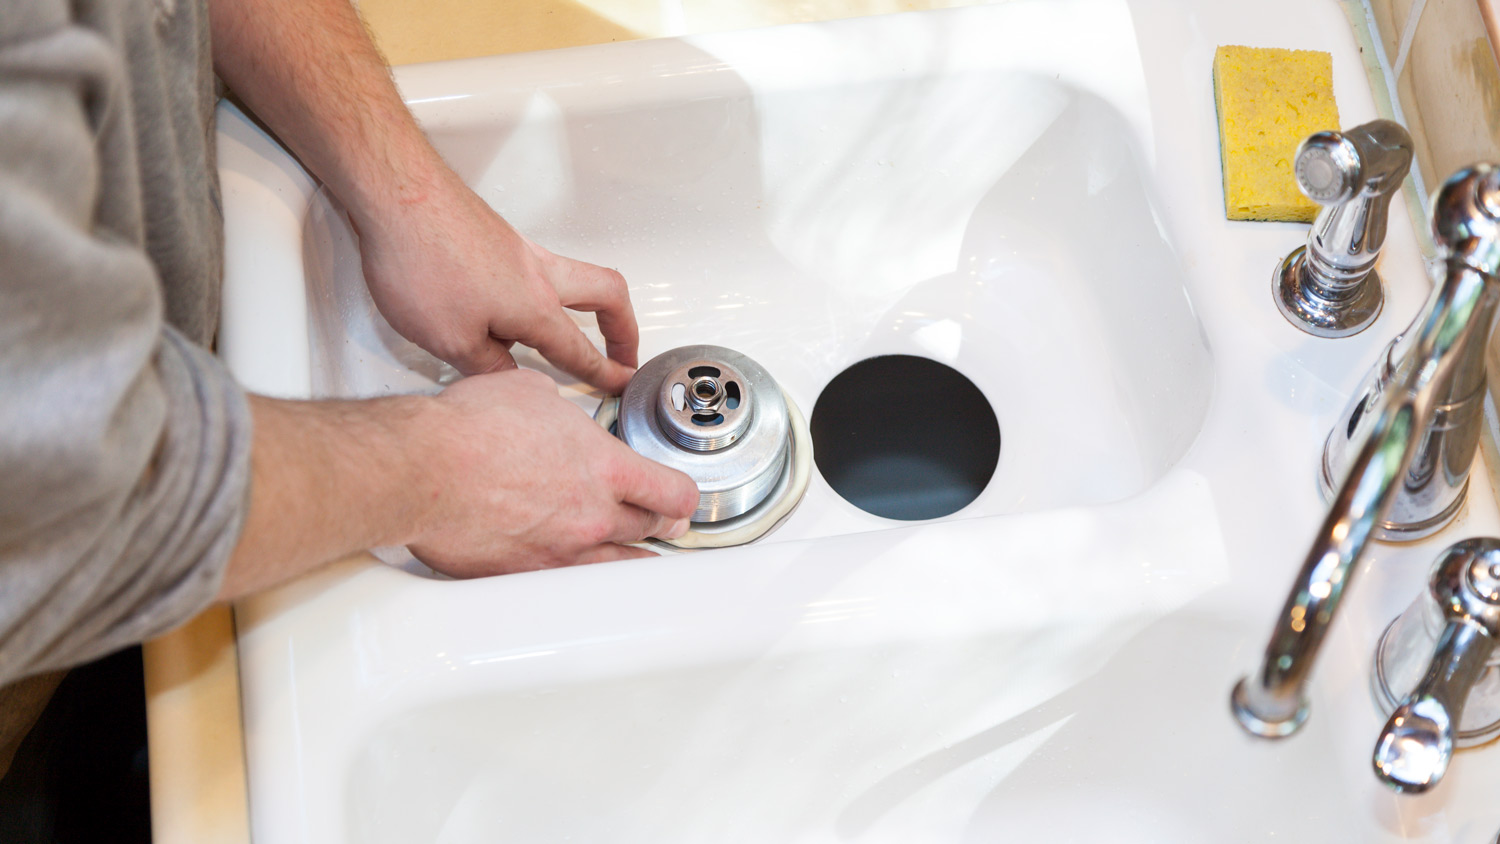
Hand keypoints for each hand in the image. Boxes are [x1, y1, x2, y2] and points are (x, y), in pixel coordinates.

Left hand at [356, 171, 638, 393]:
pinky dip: (550, 290)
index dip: (603, 373)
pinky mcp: (497, 237)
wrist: (396, 193)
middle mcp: (538, 273)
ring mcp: (520, 250)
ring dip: (591, 305)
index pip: (580, 350)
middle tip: (625, 351)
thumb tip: (508, 379)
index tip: (621, 384)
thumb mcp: (450, 340)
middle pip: (608, 295)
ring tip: (585, 327)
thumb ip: (487, 366)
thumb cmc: (421, 261)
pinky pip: (540, 267)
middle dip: (624, 328)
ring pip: (577, 275)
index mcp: (535, 308)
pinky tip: (518, 306)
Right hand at [408, 369, 698, 575]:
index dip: (683, 496)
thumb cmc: (468, 428)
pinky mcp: (526, 576)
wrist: (424, 469)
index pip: (674, 492)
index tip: (681, 497)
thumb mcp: (532, 394)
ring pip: (618, 564)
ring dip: (629, 555)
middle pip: (651, 529)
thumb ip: (561, 412)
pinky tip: (579, 572)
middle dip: (660, 523)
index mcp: (605, 467)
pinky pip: (570, 585)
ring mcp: (562, 552)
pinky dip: (579, 577)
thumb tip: (556, 414)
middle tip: (662, 521)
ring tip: (635, 553)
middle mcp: (593, 515)